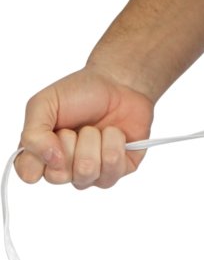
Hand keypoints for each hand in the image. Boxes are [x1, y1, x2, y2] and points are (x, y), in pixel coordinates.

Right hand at [15, 65, 154, 188]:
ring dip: (92, 141)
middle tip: (75, 126)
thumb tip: (50, 159)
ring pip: (86, 172)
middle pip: (58, 176)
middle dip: (68, 142)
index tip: (52, 134)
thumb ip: (34, 133)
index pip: (29, 174)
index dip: (39, 157)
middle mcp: (64, 168)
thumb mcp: (44, 103)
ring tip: (96, 128)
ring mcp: (91, 173)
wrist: (118, 83)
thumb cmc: (79, 93)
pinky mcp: (117, 171)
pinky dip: (114, 144)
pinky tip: (114, 134)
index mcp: (41, 153)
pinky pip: (112, 170)